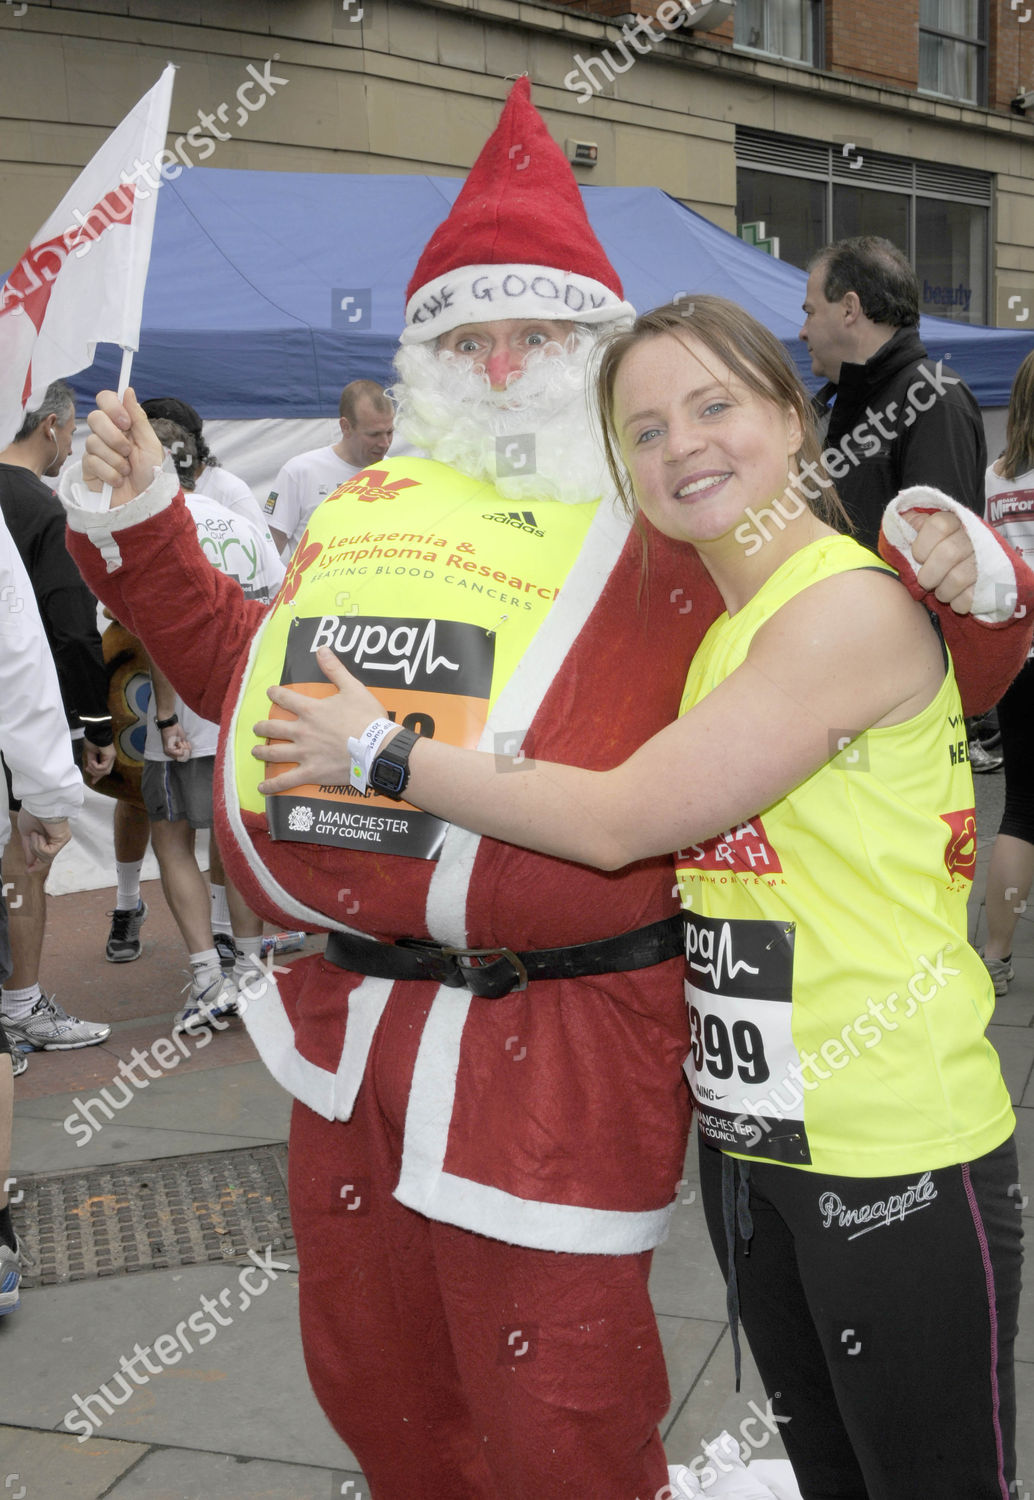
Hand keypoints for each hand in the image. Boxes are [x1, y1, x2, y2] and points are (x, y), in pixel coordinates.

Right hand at [17, 809, 70, 872]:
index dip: (37, 864)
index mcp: (47, 837)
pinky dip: (40, 845)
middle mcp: (56, 839)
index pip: (45, 855)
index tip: (28, 870)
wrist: (37, 804)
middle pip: (47, 859)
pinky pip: (49, 852)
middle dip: (37, 863)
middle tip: (29, 868)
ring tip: (34, 834)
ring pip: (46, 857)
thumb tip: (30, 863)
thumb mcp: (26, 834)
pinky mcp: (63, 839)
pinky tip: (38, 835)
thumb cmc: (31, 814)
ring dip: (36, 847)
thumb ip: (30, 849)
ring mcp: (61, 840)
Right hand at [82, 738, 115, 782]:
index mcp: (107, 757)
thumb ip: (91, 763)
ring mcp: (111, 757)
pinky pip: (103, 767)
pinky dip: (95, 766)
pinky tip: (91, 762)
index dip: (98, 776)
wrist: (95, 732)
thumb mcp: (90, 754)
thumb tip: (90, 770)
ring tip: (89, 765)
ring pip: (104, 771)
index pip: (105, 770)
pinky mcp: (110, 756)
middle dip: (96, 774)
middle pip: (106, 772)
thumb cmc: (92, 740)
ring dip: (94, 770)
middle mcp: (111, 758)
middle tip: (87, 769)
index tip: (93, 781)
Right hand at [83, 387, 164, 507]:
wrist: (145, 502)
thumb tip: (127, 389)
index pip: (105, 399)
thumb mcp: (150, 445)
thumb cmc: (151, 474)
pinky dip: (109, 473)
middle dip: (114, 436)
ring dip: (115, 460)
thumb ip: (138, 418)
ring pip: (93, 442)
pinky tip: (118, 481)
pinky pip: (91, 462)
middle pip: (94, 418)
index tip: (126, 422)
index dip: (112, 407)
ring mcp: (96, 451)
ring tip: (127, 471)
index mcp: (122, 425)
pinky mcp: (88, 468)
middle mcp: (106, 434)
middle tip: (128, 451)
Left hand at [160, 722, 192, 761]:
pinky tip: (179, 741)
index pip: (183, 758)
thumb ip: (185, 748)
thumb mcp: (182, 741)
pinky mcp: (169, 750)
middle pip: (184, 758)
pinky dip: (182, 746)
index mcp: (172, 752)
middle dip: (187, 749)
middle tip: (183, 742)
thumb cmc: (176, 732)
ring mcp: (169, 752)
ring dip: (184, 746)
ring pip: (183, 755)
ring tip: (180, 740)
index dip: (188, 752)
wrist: (170, 725)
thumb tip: (189, 755)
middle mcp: (169, 753)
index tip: (186, 744)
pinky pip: (181, 753)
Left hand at [252, 646, 387, 792]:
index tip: (270, 693)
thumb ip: (335, 669)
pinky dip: (272, 785)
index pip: (286, 699)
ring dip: (263, 752)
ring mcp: (304, 753)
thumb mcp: (353, 688)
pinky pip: (286, 780)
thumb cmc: (367, 718)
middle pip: (274, 728)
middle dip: (263, 727)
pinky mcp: (310, 772)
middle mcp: (302, 731)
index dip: (275, 694)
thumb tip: (322, 649)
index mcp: (311, 710)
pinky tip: (262, 787)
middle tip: (257, 728)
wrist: (377, 748)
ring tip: (255, 752)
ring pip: (275, 753)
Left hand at [900, 507, 975, 614]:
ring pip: (958, 578)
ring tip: (941, 590)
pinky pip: (970, 598)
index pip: (938, 525)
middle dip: (930, 575)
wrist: (968, 571)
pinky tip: (956, 598)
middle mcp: (973, 536)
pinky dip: (957, 603)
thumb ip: (909, 526)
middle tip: (926, 581)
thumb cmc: (934, 553)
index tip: (919, 557)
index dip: (922, 546)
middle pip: (949, 553)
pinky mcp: (992, 583)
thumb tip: (899, 517)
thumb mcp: (921, 534)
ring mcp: (985, 559)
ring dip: (943, 591)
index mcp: (953, 521)